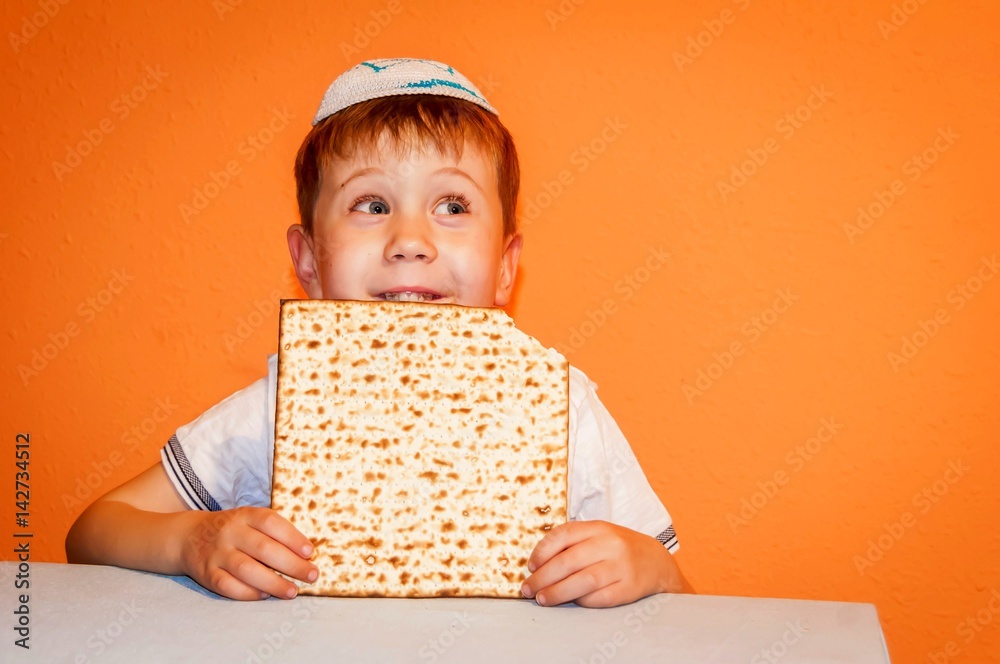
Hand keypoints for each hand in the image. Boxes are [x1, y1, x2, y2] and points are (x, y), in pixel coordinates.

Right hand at [179, 507, 317, 600]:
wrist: (190, 536)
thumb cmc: (234, 530)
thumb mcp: (251, 520)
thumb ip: (274, 533)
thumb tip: (305, 555)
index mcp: (246, 515)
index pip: (271, 523)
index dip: (293, 538)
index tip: (310, 552)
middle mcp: (230, 532)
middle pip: (263, 548)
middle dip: (291, 564)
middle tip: (312, 575)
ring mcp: (217, 553)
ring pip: (246, 569)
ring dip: (273, 582)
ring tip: (292, 591)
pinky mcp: (207, 573)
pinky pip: (227, 585)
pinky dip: (247, 592)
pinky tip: (264, 595)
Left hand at [520, 520, 677, 607]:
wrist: (656, 561)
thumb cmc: (617, 549)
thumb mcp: (598, 535)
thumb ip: (571, 544)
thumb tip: (537, 565)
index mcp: (598, 527)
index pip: (563, 535)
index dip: (542, 551)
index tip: (530, 566)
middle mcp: (610, 544)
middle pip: (568, 561)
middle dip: (543, 577)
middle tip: (528, 589)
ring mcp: (621, 566)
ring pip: (582, 581)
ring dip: (557, 592)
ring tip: (542, 599)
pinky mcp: (628, 588)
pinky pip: (599, 598)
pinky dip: (581, 601)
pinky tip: (572, 602)